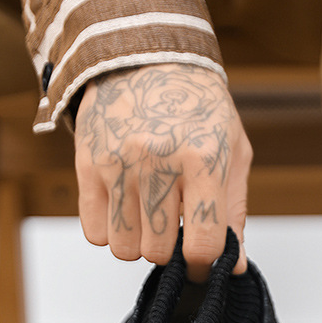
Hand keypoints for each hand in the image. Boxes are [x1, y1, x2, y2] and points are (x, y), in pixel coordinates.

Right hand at [74, 63, 251, 278]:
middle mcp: (157, 161)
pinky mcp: (87, 162)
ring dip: (137, 243)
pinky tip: (124, 209)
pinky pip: (93, 231)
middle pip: (158, 251)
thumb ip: (233, 213)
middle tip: (172, 226)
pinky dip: (109, 232)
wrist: (147, 56)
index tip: (199, 263)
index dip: (203, 264)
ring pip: (123, 247)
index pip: (202, 243)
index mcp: (202, 160)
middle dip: (168, 249)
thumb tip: (233, 266)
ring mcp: (118, 162)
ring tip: (148, 217)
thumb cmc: (198, 109)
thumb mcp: (232, 153)